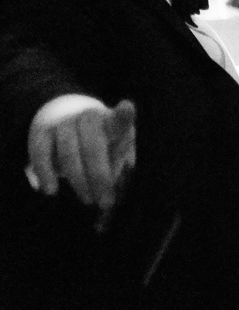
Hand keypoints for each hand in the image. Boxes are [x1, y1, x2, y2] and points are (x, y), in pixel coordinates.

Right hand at [26, 98, 136, 226]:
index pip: (118, 119)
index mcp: (111, 121)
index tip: (127, 107)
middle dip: (100, 177)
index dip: (123, 115)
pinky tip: (51, 191)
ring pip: (69, 153)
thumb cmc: (101, 143)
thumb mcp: (115, 149)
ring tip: (88, 199)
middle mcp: (87, 118)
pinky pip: (42, 154)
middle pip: (93, 147)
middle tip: (106, 202)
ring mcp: (63, 123)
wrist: (67, 120)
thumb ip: (117, 162)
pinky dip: (46, 173)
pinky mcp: (42, 132)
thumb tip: (110, 194)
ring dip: (78, 180)